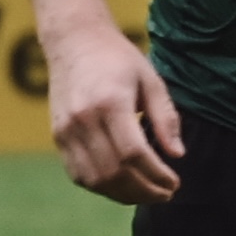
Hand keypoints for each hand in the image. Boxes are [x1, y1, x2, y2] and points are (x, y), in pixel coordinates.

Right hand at [44, 17, 183, 201]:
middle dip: (143, 191)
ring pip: (94, 179)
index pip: (134, 154)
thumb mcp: (151, 80)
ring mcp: (66, 130)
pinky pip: (78, 174)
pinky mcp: (58, 136)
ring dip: (123, 194)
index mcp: (110, 103)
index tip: (175, 183)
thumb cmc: (118, 59)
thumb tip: (178, 154)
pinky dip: (102, 186)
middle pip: (114, 172)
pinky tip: (123, 185)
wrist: (74, 41)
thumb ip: (166, 118)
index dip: (156, 175)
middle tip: (166, 194)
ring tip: (147, 194)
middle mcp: (83, 120)